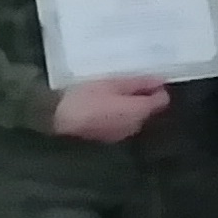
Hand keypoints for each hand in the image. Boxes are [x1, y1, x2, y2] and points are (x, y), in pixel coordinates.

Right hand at [50, 76, 168, 142]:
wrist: (55, 118)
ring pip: (133, 117)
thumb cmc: (84, 97)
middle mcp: (135, 126)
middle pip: (147, 109)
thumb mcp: (112, 83)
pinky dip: (115, 115)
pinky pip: (119, 124)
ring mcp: (121, 134)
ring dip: (126, 106)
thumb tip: (159, 81)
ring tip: (107, 93)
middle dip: (140, 97)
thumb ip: (139, 83)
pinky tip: (99, 107)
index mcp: (139, 111)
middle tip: (122, 83)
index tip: (144, 79)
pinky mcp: (107, 138)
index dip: (156, 88)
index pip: (162, 100)